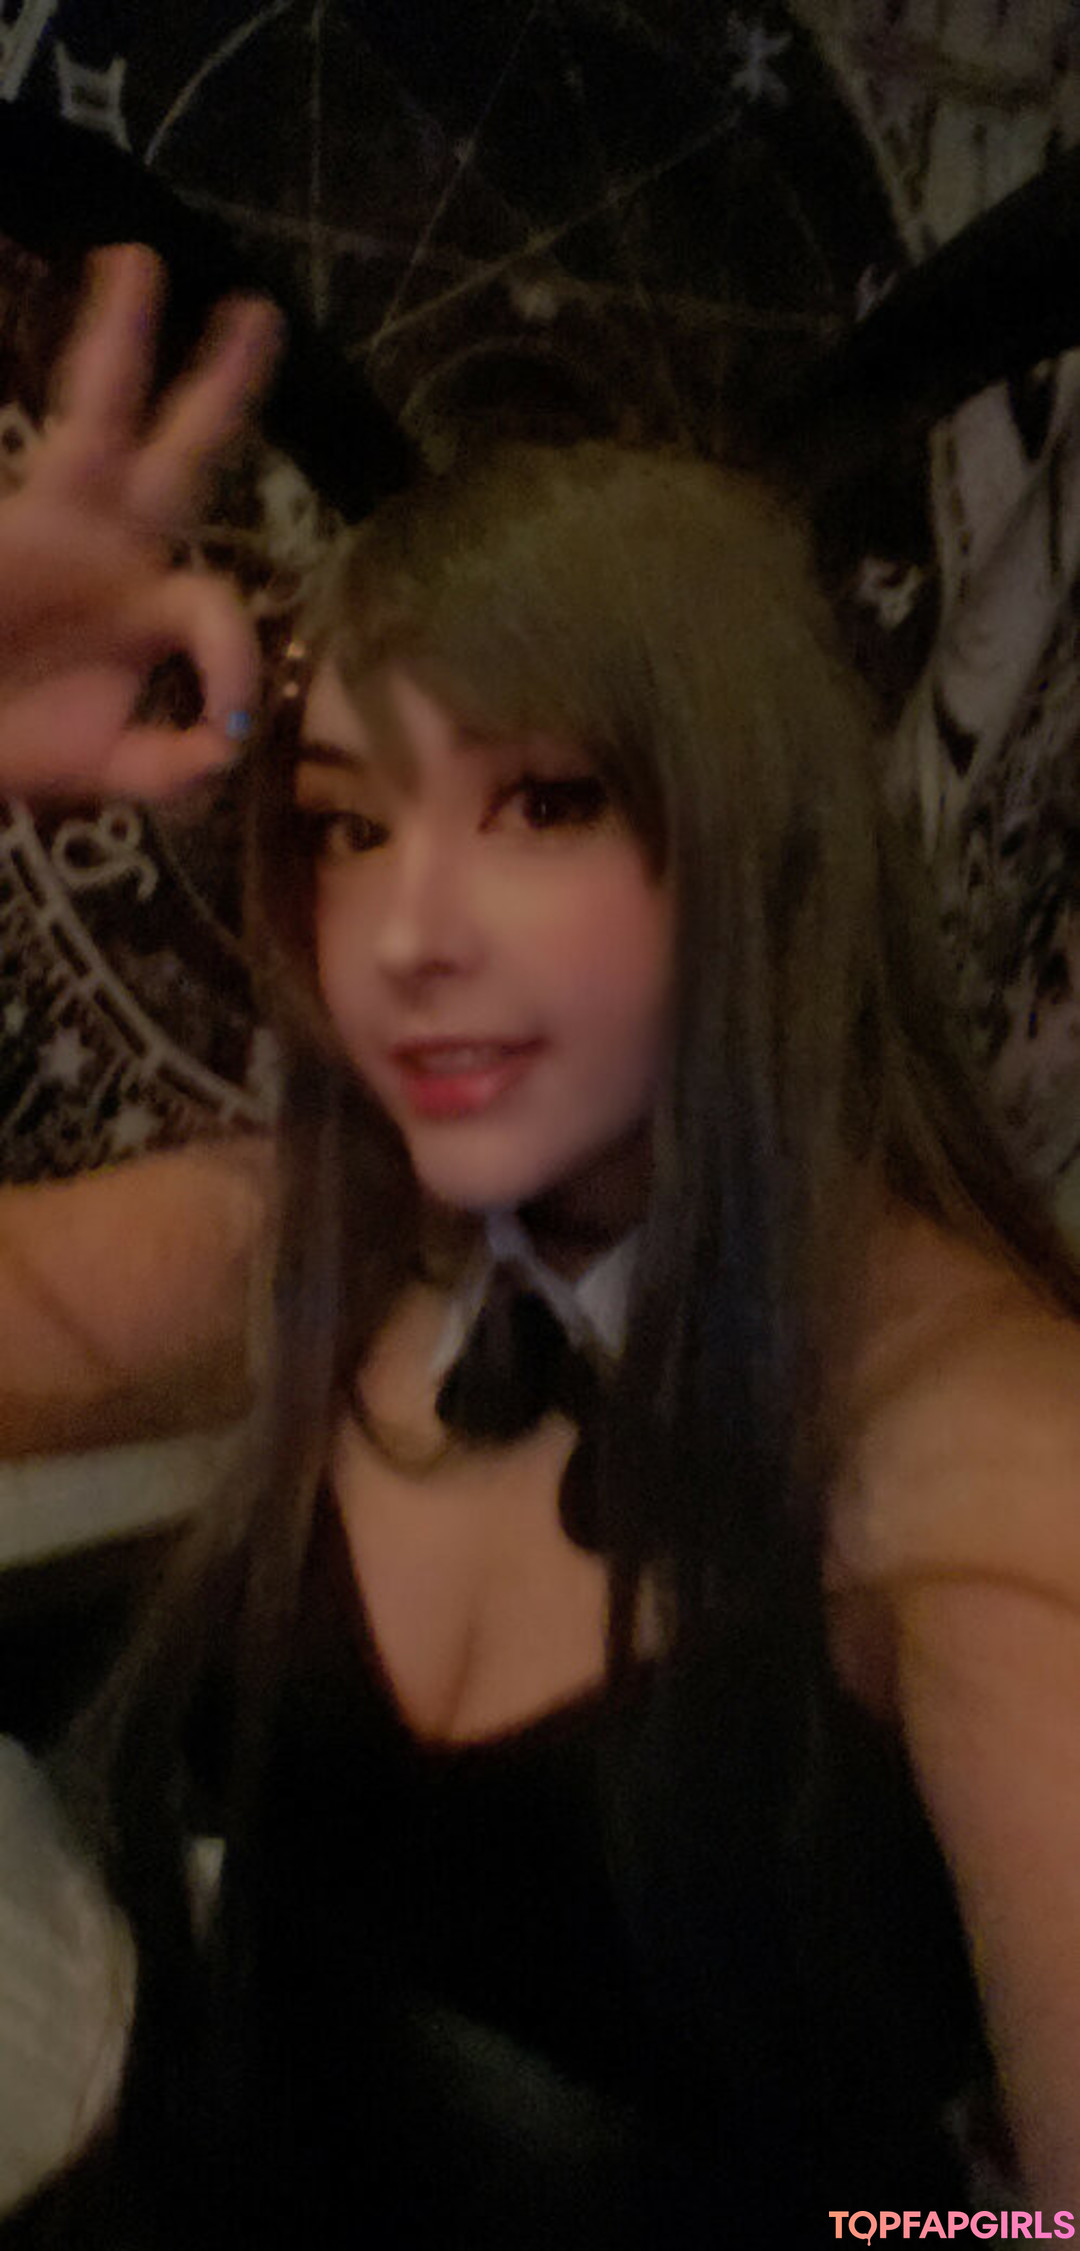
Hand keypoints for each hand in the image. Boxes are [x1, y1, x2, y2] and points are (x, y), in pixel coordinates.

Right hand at [0, 243, 282, 799]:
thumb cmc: (9, 741)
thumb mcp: (102, 769)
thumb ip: (167, 767)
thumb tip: (223, 745)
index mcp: (146, 608)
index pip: (218, 607)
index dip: (234, 660)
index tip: (220, 727)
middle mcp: (112, 547)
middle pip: (181, 457)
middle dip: (221, 389)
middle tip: (259, 314)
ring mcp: (54, 520)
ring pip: (97, 416)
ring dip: (120, 340)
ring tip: (137, 268)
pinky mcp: (11, 521)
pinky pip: (47, 437)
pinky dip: (67, 383)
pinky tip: (48, 301)